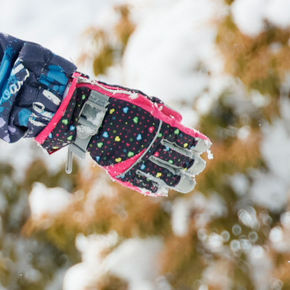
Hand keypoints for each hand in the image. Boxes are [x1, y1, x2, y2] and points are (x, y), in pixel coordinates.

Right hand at [36, 73, 210, 195]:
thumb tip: (181, 123)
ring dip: (181, 181)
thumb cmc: (117, 102)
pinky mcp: (123, 170)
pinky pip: (143, 183)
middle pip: (180, 161)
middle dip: (193, 165)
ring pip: (166, 176)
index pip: (187, 140)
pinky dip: (155, 187)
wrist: (85, 113)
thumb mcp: (144, 100)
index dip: (198, 145)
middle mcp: (151, 145)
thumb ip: (165, 112)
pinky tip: (163, 189)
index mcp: (159, 127)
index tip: (204, 147)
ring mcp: (138, 160)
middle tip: (198, 167)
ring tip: (189, 183)